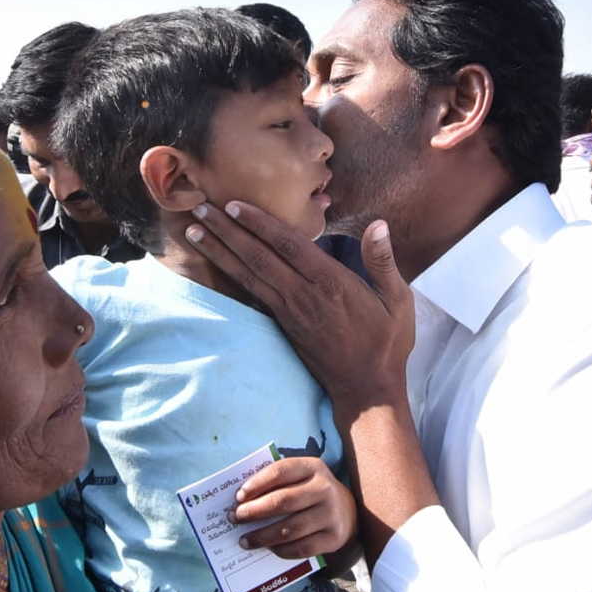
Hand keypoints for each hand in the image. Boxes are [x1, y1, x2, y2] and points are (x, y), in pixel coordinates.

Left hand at [186, 203, 414, 425]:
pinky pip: (252, 294)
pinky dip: (230, 275)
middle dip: (226, 231)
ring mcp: (289, 311)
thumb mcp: (397, 300)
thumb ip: (383, 261)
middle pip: (257, 256)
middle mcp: (303, 295)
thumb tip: (378, 224)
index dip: (258, 223)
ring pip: (247, 274)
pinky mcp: (282, 324)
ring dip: (219, 251)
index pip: (287, 245)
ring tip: (194, 231)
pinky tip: (215, 262)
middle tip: (199, 208)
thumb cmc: (386, 341)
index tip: (234, 204)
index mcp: (330, 283)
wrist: (366, 387)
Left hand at [230, 457, 356, 560]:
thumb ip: (275, 483)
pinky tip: (268, 549)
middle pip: (283, 502)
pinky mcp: (334, 538)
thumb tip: (241, 501)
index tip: (238, 497)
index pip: (280, 471)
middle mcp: (324, 489)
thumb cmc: (308, 491)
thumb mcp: (298, 477)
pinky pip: (302, 548)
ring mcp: (331, 514)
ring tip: (244, 540)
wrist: (346, 510)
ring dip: (262, 536)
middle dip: (254, 512)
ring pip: (290, 529)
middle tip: (234, 518)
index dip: (256, 484)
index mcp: (312, 467)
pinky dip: (281, 550)